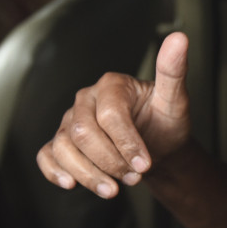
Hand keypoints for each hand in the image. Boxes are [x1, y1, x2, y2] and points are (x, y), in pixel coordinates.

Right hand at [37, 32, 190, 198]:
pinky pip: (47, 156)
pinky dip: (55, 172)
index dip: (127, 144)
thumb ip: (173, 72)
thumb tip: (179, 39)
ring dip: (89, 175)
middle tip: (134, 177)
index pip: (110, 115)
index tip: (146, 164)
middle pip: (83, 133)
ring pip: (64, 148)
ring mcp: (70, 121)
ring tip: (114, 189)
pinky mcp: (62, 142)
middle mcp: (86, 99)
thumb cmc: (165, 123)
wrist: (157, 147)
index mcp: (111, 85)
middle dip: (110, 162)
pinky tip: (71, 185)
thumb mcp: (175, 101)